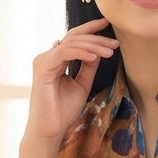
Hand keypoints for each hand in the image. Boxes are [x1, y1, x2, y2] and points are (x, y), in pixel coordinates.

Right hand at [25, 18, 118, 141]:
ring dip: (93, 46)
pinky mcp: (43, 67)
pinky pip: (65, 52)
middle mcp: (48, 57)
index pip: (74, 39)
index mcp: (56, 60)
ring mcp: (43, 61)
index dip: (91, 30)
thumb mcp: (82, 86)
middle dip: (96, 37)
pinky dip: (81, 53)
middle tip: (115, 42)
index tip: (109, 26)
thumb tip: (99, 51)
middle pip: (74, 37)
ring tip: (110, 52)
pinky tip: (95, 57)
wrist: (49, 131)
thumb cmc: (62, 112)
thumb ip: (88, 68)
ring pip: (71, 43)